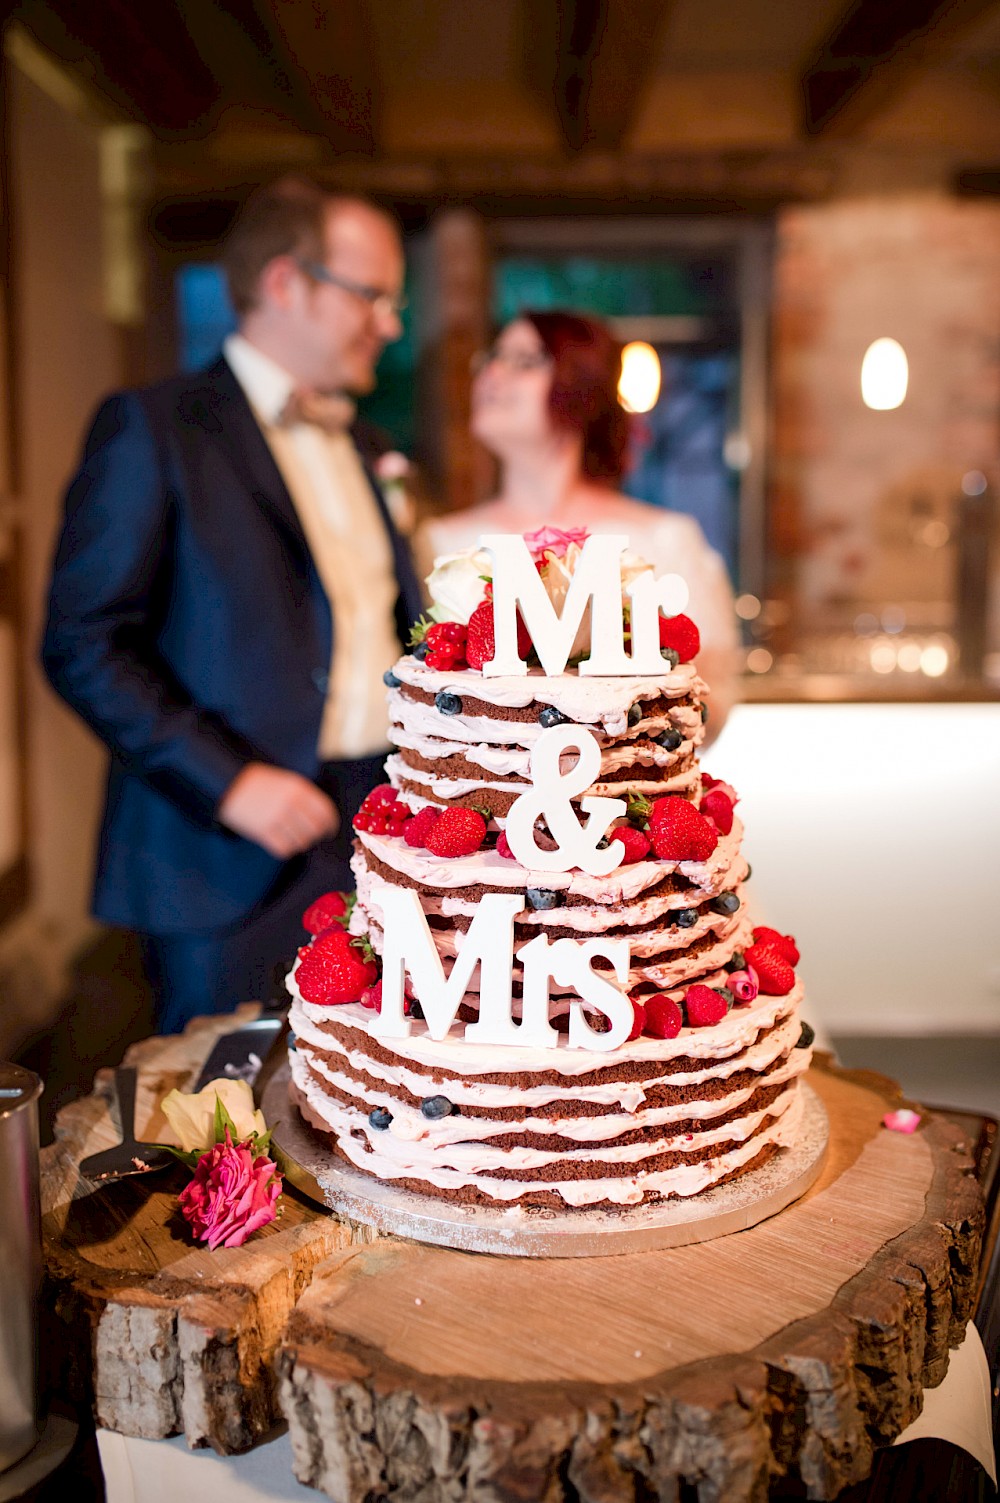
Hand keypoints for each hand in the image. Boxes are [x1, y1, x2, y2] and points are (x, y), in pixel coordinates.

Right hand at [217, 764, 338, 858]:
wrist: (230, 783)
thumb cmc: (260, 782)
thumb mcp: (286, 780)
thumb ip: (304, 796)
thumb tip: (321, 817)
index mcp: (299, 788)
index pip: (325, 812)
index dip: (330, 825)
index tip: (329, 831)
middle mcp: (290, 803)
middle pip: (316, 829)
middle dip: (317, 836)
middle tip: (312, 838)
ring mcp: (276, 818)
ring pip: (301, 841)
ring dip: (301, 843)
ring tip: (295, 839)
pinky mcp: (263, 831)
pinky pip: (284, 849)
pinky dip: (287, 850)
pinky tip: (283, 844)